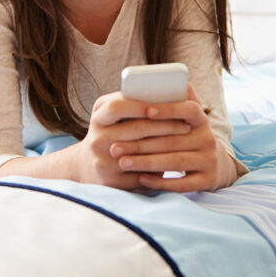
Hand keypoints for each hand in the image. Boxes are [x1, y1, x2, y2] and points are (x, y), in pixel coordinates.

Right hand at [71, 91, 192, 189]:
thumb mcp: (113, 115)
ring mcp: (102, 163)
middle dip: (165, 125)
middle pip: (135, 130)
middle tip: (186, 125)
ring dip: (167, 146)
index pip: (117, 107)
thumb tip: (168, 93)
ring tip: (185, 141)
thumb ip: (132, 102)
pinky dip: (161, 168)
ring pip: (142, 154)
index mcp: (98, 118)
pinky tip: (175, 161)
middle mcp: (96, 140)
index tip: (162, 105)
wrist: (88, 166)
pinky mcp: (112, 183)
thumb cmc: (112, 132)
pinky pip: (142, 174)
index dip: (139, 106)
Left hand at [109, 85, 236, 191]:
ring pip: (175, 162)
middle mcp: (208, 138)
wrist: (214, 165)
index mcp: (200, 118)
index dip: (169, 109)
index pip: (189, 109)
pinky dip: (160, 182)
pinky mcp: (207, 180)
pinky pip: (182, 184)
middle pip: (173, 140)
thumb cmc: (187, 135)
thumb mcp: (185, 118)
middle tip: (114, 147)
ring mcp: (209, 160)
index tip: (147, 110)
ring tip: (122, 163)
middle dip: (140, 144)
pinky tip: (141, 179)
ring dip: (146, 163)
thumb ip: (173, 100)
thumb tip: (154, 80)